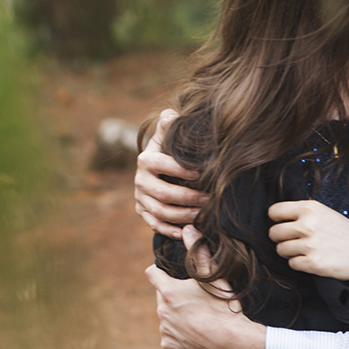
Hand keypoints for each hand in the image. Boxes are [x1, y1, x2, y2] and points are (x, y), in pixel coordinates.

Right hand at [134, 108, 206, 238]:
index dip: (181, 170)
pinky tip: (185, 233)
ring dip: (182, 216)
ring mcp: (140, 197)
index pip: (162, 165)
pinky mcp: (142, 211)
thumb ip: (169, 124)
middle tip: (209, 199)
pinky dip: (169, 230)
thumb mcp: (168, 136)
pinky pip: (153, 224)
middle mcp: (139, 179)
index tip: (201, 173)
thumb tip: (170, 115)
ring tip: (202, 215)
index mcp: (146, 159)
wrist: (157, 166)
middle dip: (188, 198)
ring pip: (159, 212)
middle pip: (162, 194)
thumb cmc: (169, 149)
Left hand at [144, 226, 265, 348]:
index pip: (152, 273)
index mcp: (168, 291)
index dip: (160, 272)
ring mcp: (165, 330)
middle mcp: (162, 311)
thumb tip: (188, 229)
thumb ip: (198, 252)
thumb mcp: (213, 276)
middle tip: (194, 298)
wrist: (233, 341)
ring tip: (198, 316)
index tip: (170, 274)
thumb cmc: (224, 307)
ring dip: (176, 315)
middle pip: (161, 296)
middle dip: (172, 295)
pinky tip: (196, 332)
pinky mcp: (170, 346)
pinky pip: (170, 337)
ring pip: (166, 317)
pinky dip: (179, 334)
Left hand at [268, 200, 348, 285]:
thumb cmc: (344, 232)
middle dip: (281, 238)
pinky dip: (299, 264)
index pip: (274, 211)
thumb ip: (302, 212)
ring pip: (280, 250)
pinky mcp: (313, 264)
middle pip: (274, 233)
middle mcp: (308, 225)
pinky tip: (311, 260)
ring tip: (305, 251)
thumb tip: (275, 216)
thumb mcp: (325, 213)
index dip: (276, 219)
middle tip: (293, 241)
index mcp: (309, 208)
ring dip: (289, 252)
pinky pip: (292, 264)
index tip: (283, 225)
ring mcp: (310, 245)